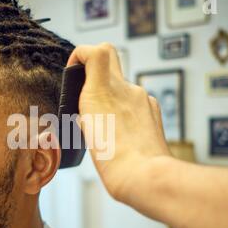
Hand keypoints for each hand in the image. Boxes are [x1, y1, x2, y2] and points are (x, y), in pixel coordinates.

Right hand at [67, 43, 171, 202]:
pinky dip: (127, 108)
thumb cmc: (114, 162)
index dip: (82, 53)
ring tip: (108, 125)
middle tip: (89, 87)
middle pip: (110, 56)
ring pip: (122, 84)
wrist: (144, 176)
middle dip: (95, 65)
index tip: (75, 68)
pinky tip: (125, 131)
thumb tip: (91, 111)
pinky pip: (136, 100)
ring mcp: (141, 97)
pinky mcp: (153, 108)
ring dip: (112, 95)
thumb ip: (88, 114)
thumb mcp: (88, 135)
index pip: (96, 51)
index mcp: (101, 93)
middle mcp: (124, 88)